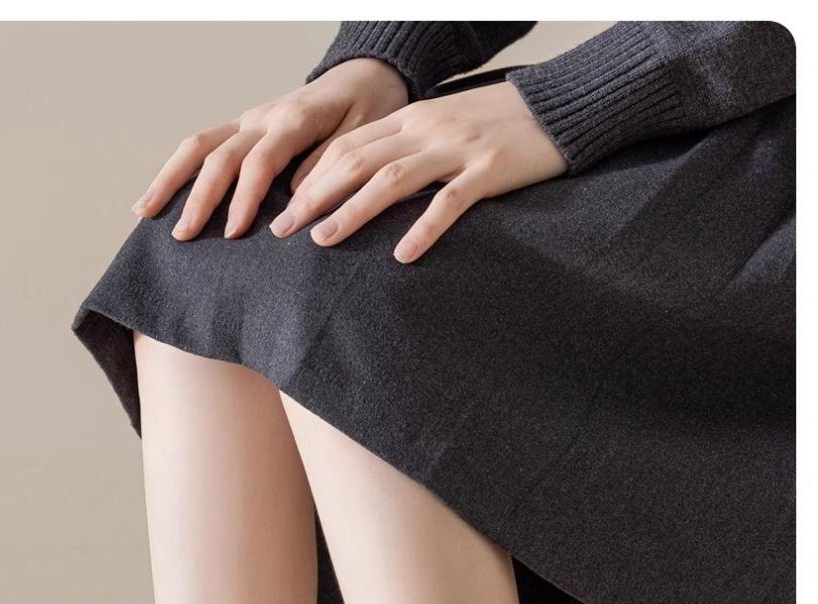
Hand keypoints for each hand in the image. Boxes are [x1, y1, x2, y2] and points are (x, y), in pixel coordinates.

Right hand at [132, 59, 408, 239]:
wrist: (366, 76)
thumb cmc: (369, 110)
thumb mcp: (362, 137)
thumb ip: (330, 165)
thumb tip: (297, 198)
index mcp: (294, 120)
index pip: (260, 162)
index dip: (244, 198)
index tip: (232, 234)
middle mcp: (263, 117)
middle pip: (220, 155)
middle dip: (198, 197)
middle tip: (183, 236)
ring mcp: (249, 121)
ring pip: (199, 145)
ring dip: (171, 179)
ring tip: (145, 213)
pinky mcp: (243, 128)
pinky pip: (202, 146)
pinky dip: (176, 170)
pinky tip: (157, 197)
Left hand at [270, 81, 566, 261]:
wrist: (558, 107)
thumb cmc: (499, 126)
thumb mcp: (445, 131)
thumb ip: (409, 151)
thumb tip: (368, 187)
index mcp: (412, 119)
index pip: (348, 146)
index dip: (311, 177)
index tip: (283, 209)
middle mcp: (427, 129)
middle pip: (357, 161)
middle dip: (314, 196)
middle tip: (283, 230)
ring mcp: (457, 149)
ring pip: (392, 179)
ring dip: (352, 211)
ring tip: (322, 241)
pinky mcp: (489, 171)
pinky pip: (450, 202)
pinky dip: (424, 229)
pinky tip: (402, 256)